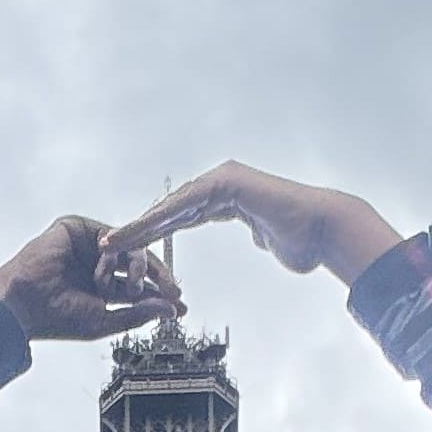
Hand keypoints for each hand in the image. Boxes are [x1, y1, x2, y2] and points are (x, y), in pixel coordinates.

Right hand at [0, 215, 184, 342]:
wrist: (24, 302)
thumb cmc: (56, 316)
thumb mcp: (105, 319)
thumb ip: (138, 313)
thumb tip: (169, 311)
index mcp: (101, 291)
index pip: (138, 289)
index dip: (159, 296)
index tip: (179, 306)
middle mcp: (96, 267)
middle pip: (138, 264)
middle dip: (159, 277)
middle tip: (173, 289)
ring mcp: (87, 247)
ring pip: (128, 247)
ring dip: (136, 267)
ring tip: (130, 284)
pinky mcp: (77, 229)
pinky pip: (110, 233)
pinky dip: (115, 249)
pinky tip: (112, 264)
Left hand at [105, 163, 402, 287]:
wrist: (324, 231)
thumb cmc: (303, 241)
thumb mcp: (270, 241)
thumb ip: (258, 236)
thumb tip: (259, 238)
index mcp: (227, 197)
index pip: (180, 218)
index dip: (152, 234)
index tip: (129, 251)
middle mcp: (221, 184)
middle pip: (170, 209)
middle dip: (138, 229)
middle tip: (107, 244)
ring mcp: (224, 180)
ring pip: (174, 205)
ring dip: (142, 224)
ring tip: (114, 240)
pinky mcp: (229, 182)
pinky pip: (189, 203)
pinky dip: (165, 218)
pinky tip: (141, 230)